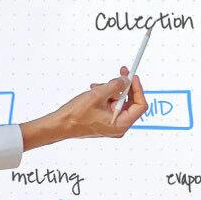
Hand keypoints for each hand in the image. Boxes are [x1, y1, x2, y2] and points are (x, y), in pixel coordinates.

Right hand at [23, 66, 146, 150]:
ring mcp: (111, 124)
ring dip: (111, 90)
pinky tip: (95, 90)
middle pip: (130, 102)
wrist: (60, 124)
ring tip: (98, 86)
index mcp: (121, 124)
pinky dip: (105, 96)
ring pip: (119, 102)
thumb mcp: (98, 95)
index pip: (140, 106)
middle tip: (121, 73)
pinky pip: (110, 105)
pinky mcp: (104, 121)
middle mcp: (118, 126)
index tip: (133, 77)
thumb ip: (115, 86)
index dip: (138, 89)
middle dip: (124, 87)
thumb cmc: (76, 115)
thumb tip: (125, 80)